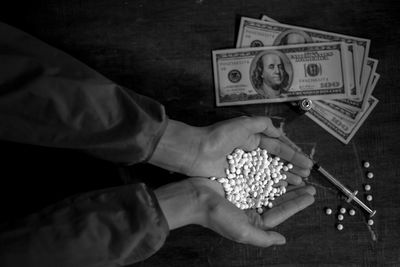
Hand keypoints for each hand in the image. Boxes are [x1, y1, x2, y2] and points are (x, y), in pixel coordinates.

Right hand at [156, 178, 315, 246]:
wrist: (194, 197)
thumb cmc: (217, 216)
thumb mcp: (243, 231)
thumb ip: (264, 237)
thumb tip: (282, 240)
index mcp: (252, 221)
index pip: (280, 213)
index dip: (296, 205)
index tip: (310, 196)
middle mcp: (250, 208)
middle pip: (277, 199)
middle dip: (294, 192)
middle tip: (310, 184)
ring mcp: (244, 193)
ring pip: (270, 186)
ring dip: (284, 181)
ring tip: (298, 175)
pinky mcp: (238, 180)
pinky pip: (259, 176)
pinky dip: (269, 172)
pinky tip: (279, 166)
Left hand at [185, 116, 312, 182]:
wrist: (196, 151)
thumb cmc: (219, 136)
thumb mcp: (243, 124)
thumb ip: (262, 124)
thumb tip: (279, 130)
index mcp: (252, 138)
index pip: (277, 147)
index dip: (292, 154)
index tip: (307, 162)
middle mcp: (250, 152)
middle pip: (276, 161)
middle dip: (292, 167)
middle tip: (307, 175)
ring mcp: (245, 166)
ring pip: (269, 172)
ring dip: (284, 176)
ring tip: (300, 183)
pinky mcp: (237, 178)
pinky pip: (257, 182)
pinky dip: (270, 185)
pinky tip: (281, 190)